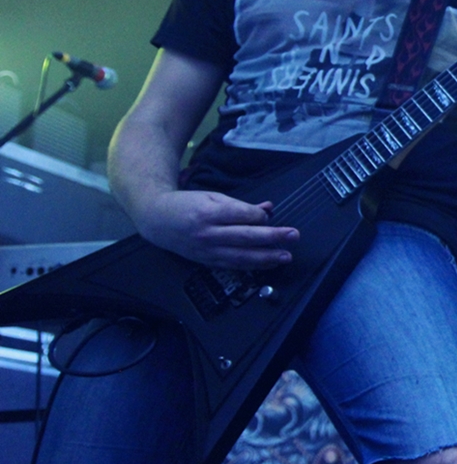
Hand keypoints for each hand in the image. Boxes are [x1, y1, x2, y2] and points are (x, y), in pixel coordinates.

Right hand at [136, 190, 297, 269]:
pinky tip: (267, 264)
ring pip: (240, 256)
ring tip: (285, 256)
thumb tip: (268, 209)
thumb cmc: (187, 205)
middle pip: (245, 237)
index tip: (271, 215)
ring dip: (266, 257)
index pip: (241, 215)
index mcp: (209, 213)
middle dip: (272, 237)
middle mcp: (208, 233)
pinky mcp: (206, 261)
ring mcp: (207, 250)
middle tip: (292, 236)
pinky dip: (251, 265)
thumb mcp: (212, 197)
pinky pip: (232, 265)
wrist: (157, 220)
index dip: (260, 216)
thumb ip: (241, 205)